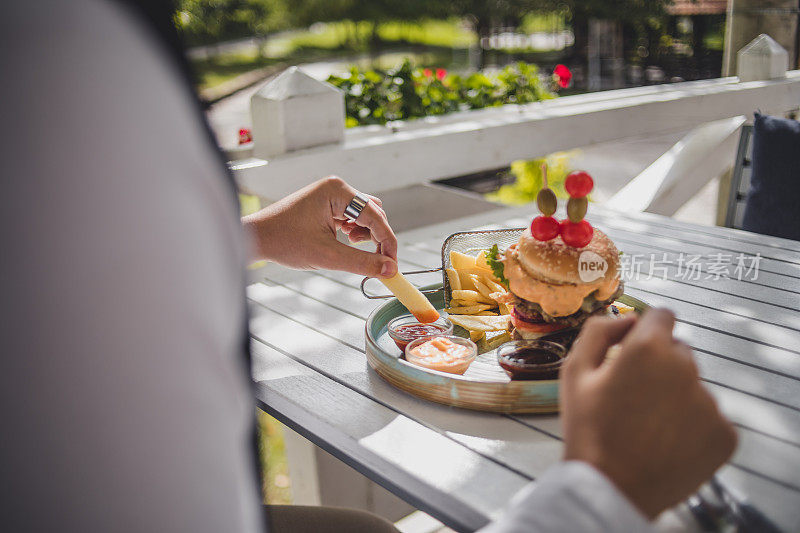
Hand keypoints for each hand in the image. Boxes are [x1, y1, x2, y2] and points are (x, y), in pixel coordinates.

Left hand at [242, 177, 397, 277]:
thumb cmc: (284, 241)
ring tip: (352, 248)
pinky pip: (352, 217)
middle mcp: (337, 188)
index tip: (393, 265)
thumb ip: (362, 263)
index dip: (388, 242)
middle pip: (374, 213)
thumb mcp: (327, 256)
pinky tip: (344, 242)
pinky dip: (355, 233)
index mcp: (338, 191)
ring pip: (365, 216)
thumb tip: (389, 270)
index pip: (376, 216)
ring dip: (366, 235)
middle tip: (377, 263)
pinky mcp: (326, 204)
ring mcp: (331, 195)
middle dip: (377, 238)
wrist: (256, 238)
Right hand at [561, 309, 736, 518]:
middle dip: (659, 365)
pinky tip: (665, 443)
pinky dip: (692, 427)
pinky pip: (709, 418)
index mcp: (648, 348)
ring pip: (694, 387)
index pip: (662, 316)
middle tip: (633, 398)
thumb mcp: (574, 371)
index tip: (633, 352)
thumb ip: (598, 331)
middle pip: (679, 352)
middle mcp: (686, 368)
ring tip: (647, 427)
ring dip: (675, 397)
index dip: (645, 331)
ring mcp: (710, 402)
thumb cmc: (588, 428)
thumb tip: (627, 318)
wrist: (611, 489)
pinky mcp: (724, 433)